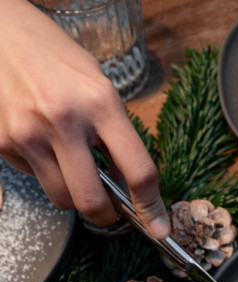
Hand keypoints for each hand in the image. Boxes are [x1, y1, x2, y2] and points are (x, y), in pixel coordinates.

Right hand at [0, 0, 168, 237]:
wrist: (2, 34)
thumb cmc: (59, 61)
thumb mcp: (100, 88)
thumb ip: (117, 137)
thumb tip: (132, 189)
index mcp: (100, 102)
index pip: (138, 170)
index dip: (151, 206)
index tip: (158, 227)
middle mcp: (63, 120)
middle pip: (92, 201)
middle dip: (107, 216)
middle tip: (111, 212)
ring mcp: (29, 134)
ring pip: (63, 199)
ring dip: (75, 196)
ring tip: (76, 170)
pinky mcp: (4, 143)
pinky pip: (37, 180)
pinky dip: (48, 174)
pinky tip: (45, 145)